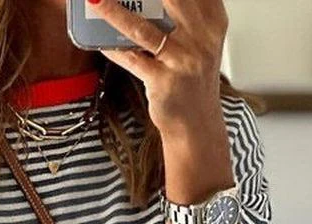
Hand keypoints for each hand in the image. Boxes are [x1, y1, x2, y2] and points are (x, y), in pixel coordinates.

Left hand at [89, 0, 228, 138]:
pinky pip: (131, 59)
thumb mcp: (200, 39)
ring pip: (142, 27)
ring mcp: (183, 59)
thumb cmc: (192, 80)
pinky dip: (113, 48)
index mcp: (212, 18)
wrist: (196, 125)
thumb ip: (187, 10)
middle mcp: (201, 35)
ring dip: (114, 10)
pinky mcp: (164, 81)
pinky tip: (98, 38)